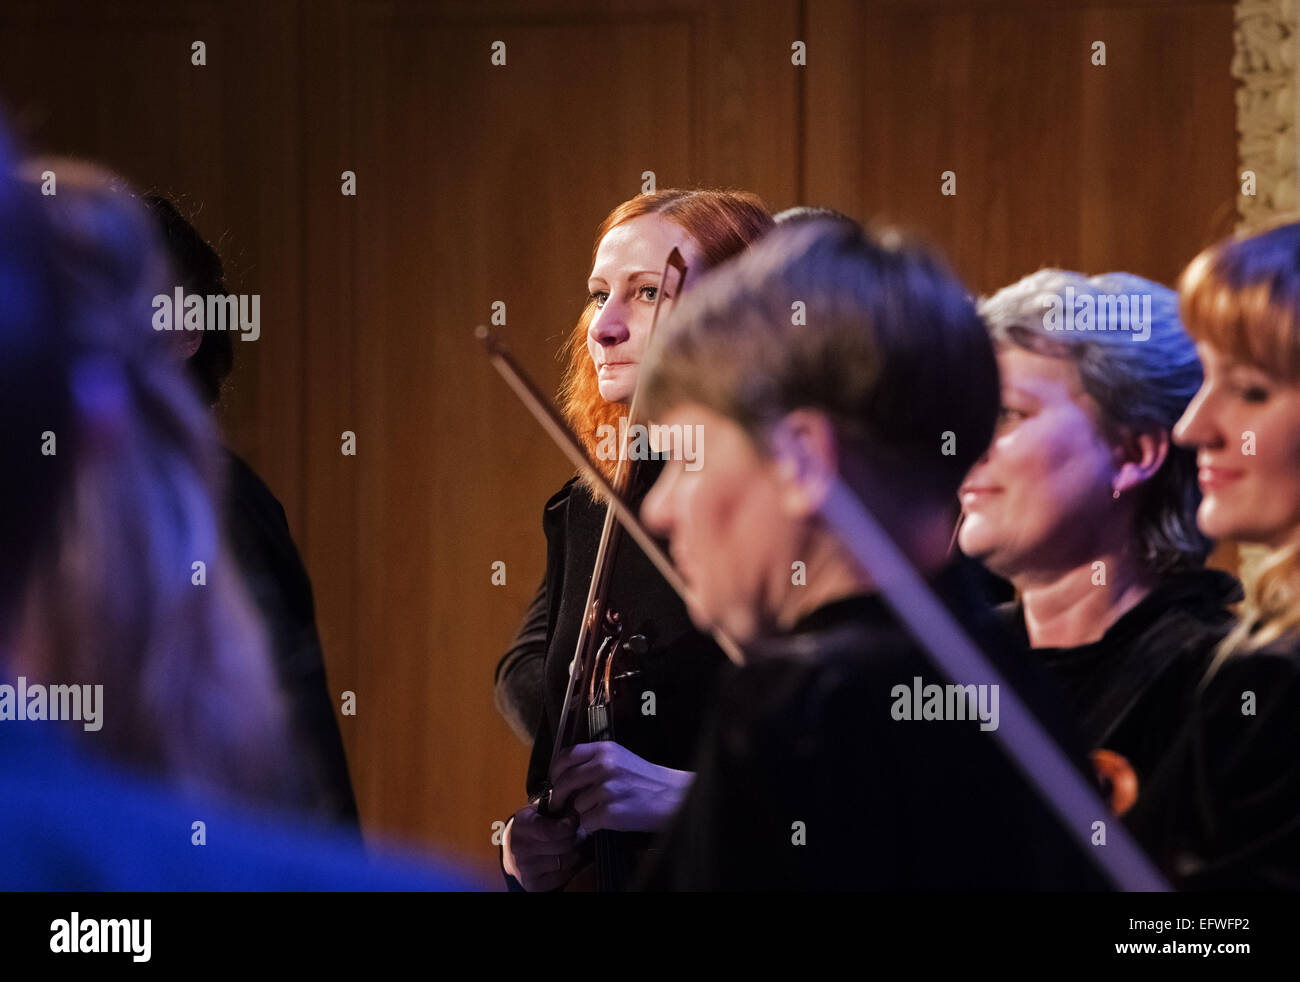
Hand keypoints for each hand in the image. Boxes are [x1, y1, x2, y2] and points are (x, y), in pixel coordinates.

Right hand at [502, 802, 582, 891]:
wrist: (513, 849)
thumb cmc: (534, 824)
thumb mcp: (540, 808)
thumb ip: (558, 801)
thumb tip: (578, 795)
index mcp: (522, 825)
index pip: (551, 830)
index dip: (570, 825)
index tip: (574, 820)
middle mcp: (520, 848)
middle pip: (564, 845)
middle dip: (576, 836)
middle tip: (576, 832)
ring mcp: (525, 868)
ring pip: (567, 860)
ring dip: (574, 852)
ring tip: (569, 844)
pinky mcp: (533, 885)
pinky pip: (564, 876)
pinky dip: (569, 868)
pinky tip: (563, 858)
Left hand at [549, 742, 693, 833]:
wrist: (672, 796)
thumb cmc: (644, 779)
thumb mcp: (619, 758)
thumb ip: (592, 762)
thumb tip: (564, 779)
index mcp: (604, 749)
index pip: (566, 756)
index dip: (556, 771)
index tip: (555, 781)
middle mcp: (604, 766)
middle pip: (564, 782)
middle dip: (559, 797)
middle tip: (560, 806)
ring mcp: (607, 789)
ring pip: (576, 805)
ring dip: (583, 812)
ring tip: (602, 810)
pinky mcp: (611, 812)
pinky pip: (587, 822)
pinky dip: (593, 825)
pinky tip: (607, 820)